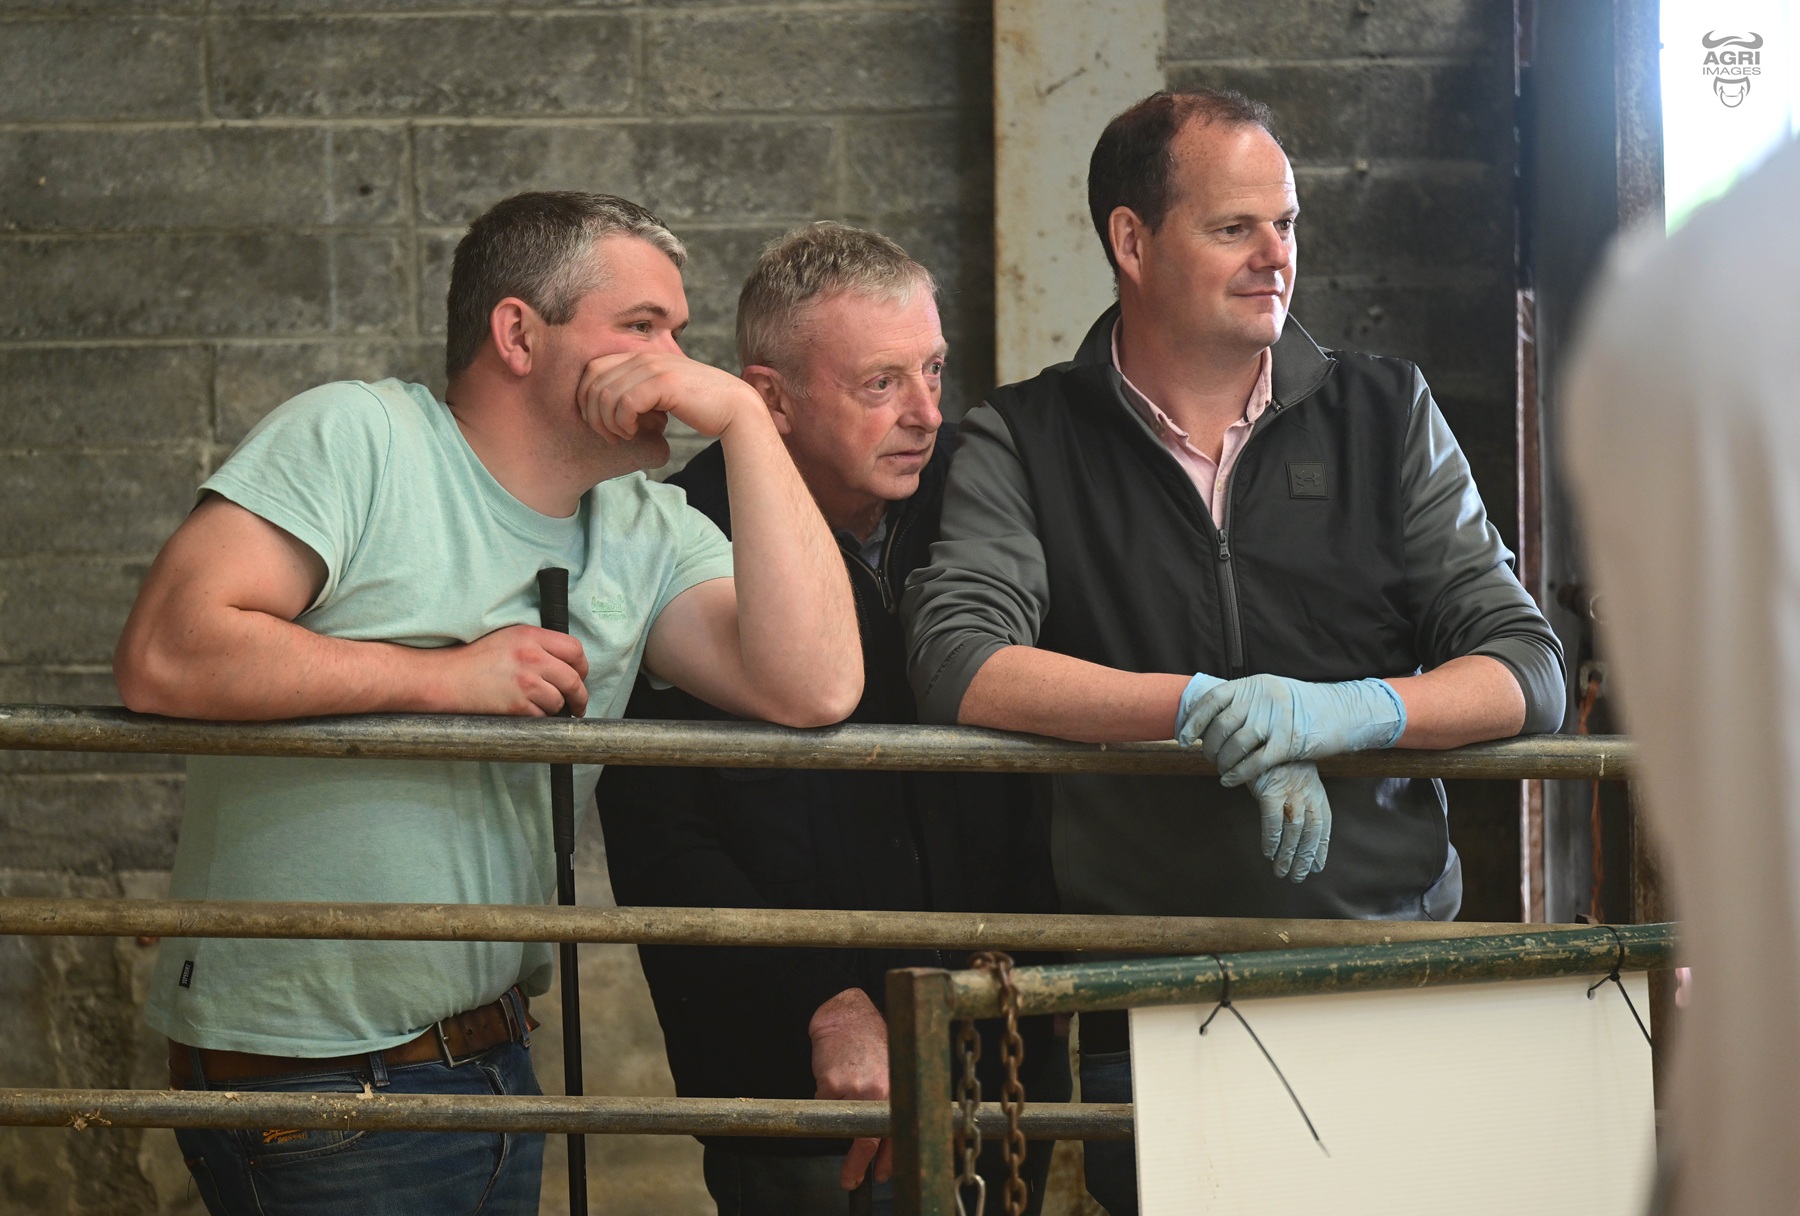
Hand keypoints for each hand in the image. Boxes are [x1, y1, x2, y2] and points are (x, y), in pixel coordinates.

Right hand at [434, 625, 588, 715]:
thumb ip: (539, 645)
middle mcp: (532, 657)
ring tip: (540, 706)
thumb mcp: (509, 638)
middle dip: (580, 696)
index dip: (583, 667)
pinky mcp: (517, 705)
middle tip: (578, 705)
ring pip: (559, 701)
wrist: (445, 678)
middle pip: (574, 680)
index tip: (580, 677)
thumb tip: (567, 664)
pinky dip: (538, 718)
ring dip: (555, 708)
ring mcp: (525, 682)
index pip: (575, 650)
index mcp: (531, 636)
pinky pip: (542, 716)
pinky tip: (525, 712)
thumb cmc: (474, 659)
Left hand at [576, 350, 762, 443]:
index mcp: (641, 355)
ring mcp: (654, 367)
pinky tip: (634, 432)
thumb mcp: (663, 393)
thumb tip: (609, 404)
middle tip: (608, 435)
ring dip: (608, 422)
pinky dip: (623, 423)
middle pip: (594, 382)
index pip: (592, 369)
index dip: (586, 398)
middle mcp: (644, 356)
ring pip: (606, 395)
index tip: (599, 422)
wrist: (735, 407)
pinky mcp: (664, 383)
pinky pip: (625, 404)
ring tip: (623, 436)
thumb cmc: (700, 406)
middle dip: (592, 414)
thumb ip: (639, 390)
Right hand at [808, 988, 891, 1189]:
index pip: (894, 1137)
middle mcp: (878, 1093)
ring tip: (838, 1114)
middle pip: (867, 1143)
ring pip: (841, 1125)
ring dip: (838, 1127)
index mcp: (896, 1093)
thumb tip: (885, 1141)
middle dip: (858, 1166)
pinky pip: (824, 1105)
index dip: (888, 1162)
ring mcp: (853, 1089)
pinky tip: (832, 1080)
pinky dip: (826, 1100)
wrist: (847, 1017)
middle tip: (851, 1180)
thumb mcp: (890, 1073)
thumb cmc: (871, 1043)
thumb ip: (888, 1104)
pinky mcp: (830, 1084)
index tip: (882, 1175)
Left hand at [1178, 673, 1404, 786]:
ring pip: (1236, 745)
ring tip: (1220, 769)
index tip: (1183, 738)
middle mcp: (1263, 699)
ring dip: (1222, 762)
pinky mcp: (1289, 743)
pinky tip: (1230, 781)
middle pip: (1222, 726)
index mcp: (1254, 684)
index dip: (1193, 721)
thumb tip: (1210, 719)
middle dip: (1209, 746)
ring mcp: (1277, 720)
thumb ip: (1244, 701)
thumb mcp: (1270, 693)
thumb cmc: (1300, 707)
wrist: (1341, 712)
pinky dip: (1238, 774)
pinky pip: (1255, 762)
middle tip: (1208, 758)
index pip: (1212, 700)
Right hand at [1251, 762, 1331, 879]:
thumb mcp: (1297, 778)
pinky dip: (1272, 839)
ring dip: (1288, 855)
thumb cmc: (1277, 760)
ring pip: (1294, 831)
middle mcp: (1307, 794)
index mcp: (1316, 792)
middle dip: (1304, 858)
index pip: (1323, 826)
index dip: (1320, 848)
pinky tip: (1268, 852)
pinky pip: (1273, 821)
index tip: (1315, 867)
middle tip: (1296, 877)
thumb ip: (1301, 799)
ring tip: (1281, 871)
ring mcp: (1290, 793)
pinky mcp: (1270, 791)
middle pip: (1310, 833)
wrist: (1262, 735)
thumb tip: (1300, 826)